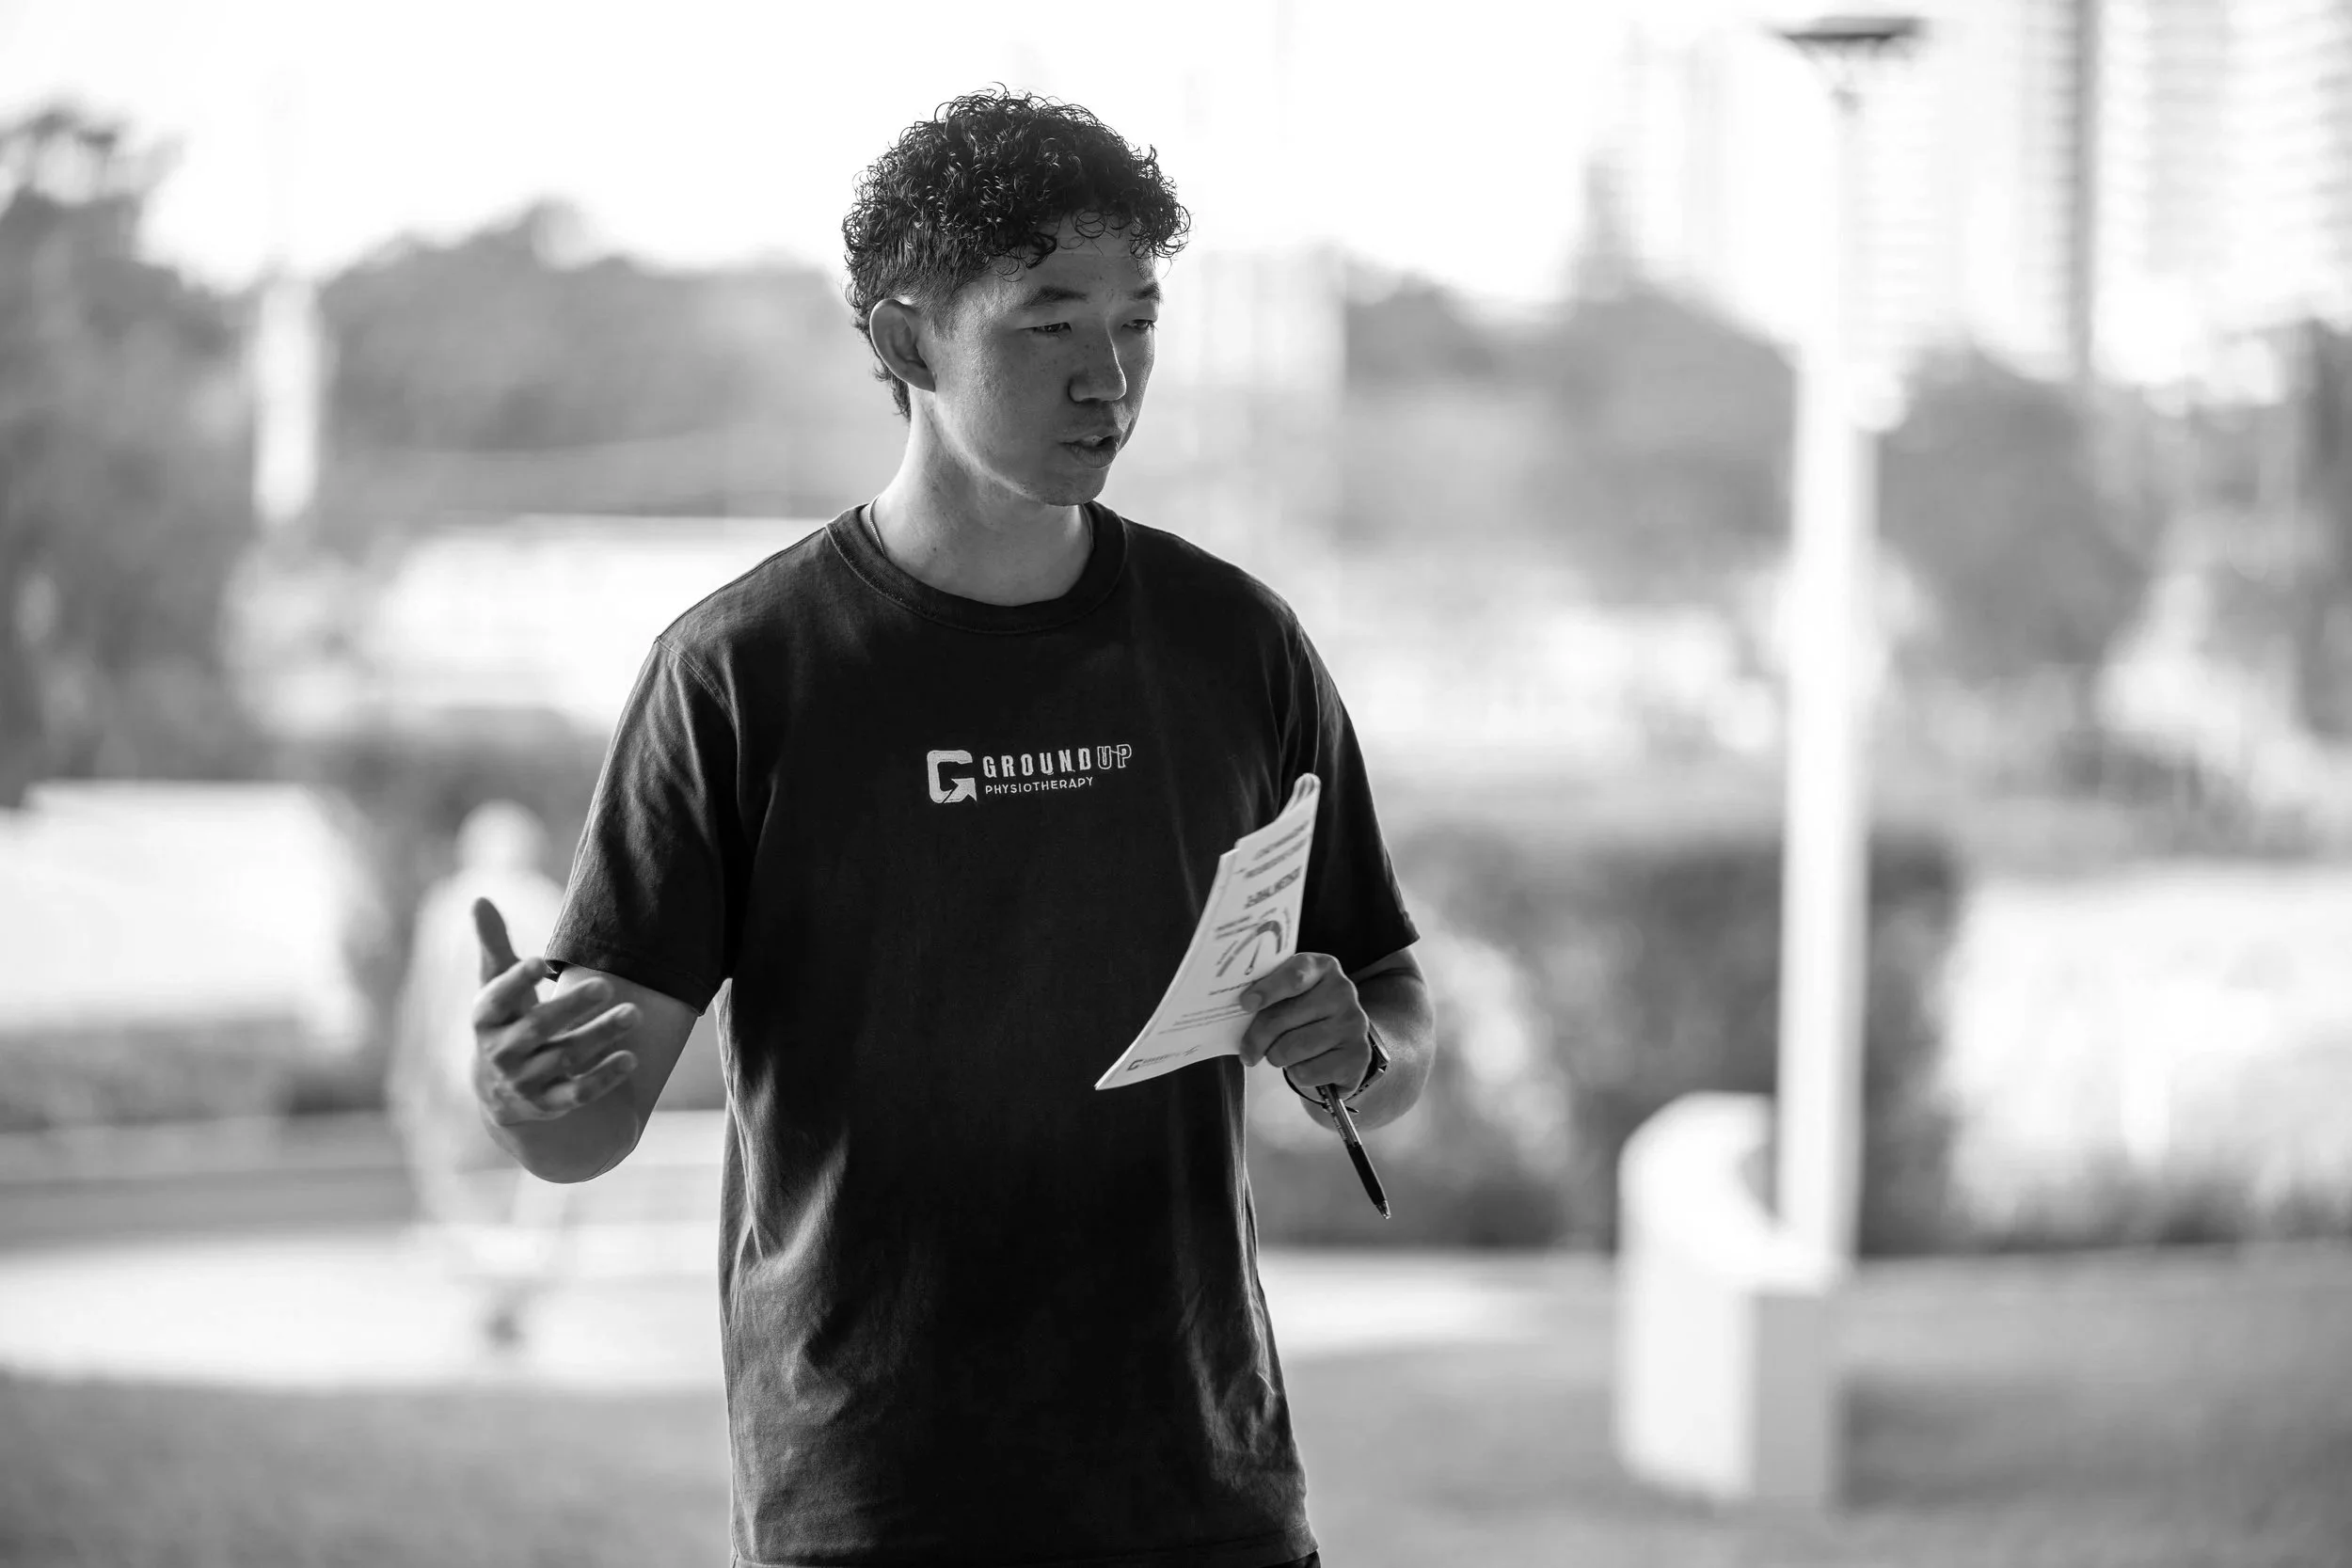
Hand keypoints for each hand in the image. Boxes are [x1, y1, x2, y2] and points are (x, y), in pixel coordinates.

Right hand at [470, 898, 640, 1123]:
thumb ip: (493, 945)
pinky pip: (578, 1094)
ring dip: (600, 1036)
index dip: (513, 982)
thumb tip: (479, 898)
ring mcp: (525, 1081)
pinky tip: (631, 1058)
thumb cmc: (504, 1021)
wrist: (497, 1091)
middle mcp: (501, 1053)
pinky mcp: (549, 1104)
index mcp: (485, 1019)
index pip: (494, 1000)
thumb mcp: (494, 987)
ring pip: (564, 1058)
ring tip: (634, 1013)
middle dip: (571, 1007)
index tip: (537, 961)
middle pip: (536, 1029)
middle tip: (606, 984)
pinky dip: (603, 1078)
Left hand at [1238, 952, 1371, 1099]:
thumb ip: (1269, 993)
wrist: (1344, 1041)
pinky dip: (1297, 1075)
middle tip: (1248, 1051)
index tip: (1246, 1004)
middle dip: (1256, 1039)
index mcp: (1322, 967)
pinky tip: (1304, 1065)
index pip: (1294, 976)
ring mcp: (1353, 1023)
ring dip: (1277, 1057)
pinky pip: (1307, 1072)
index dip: (1267, 991)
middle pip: (1281, 1018)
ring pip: (1290, 1049)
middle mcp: (1342, 991)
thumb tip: (1241, 1009)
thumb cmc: (1306, 1012)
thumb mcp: (1291, 993)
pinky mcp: (1357, 1056)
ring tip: (1282, 1054)